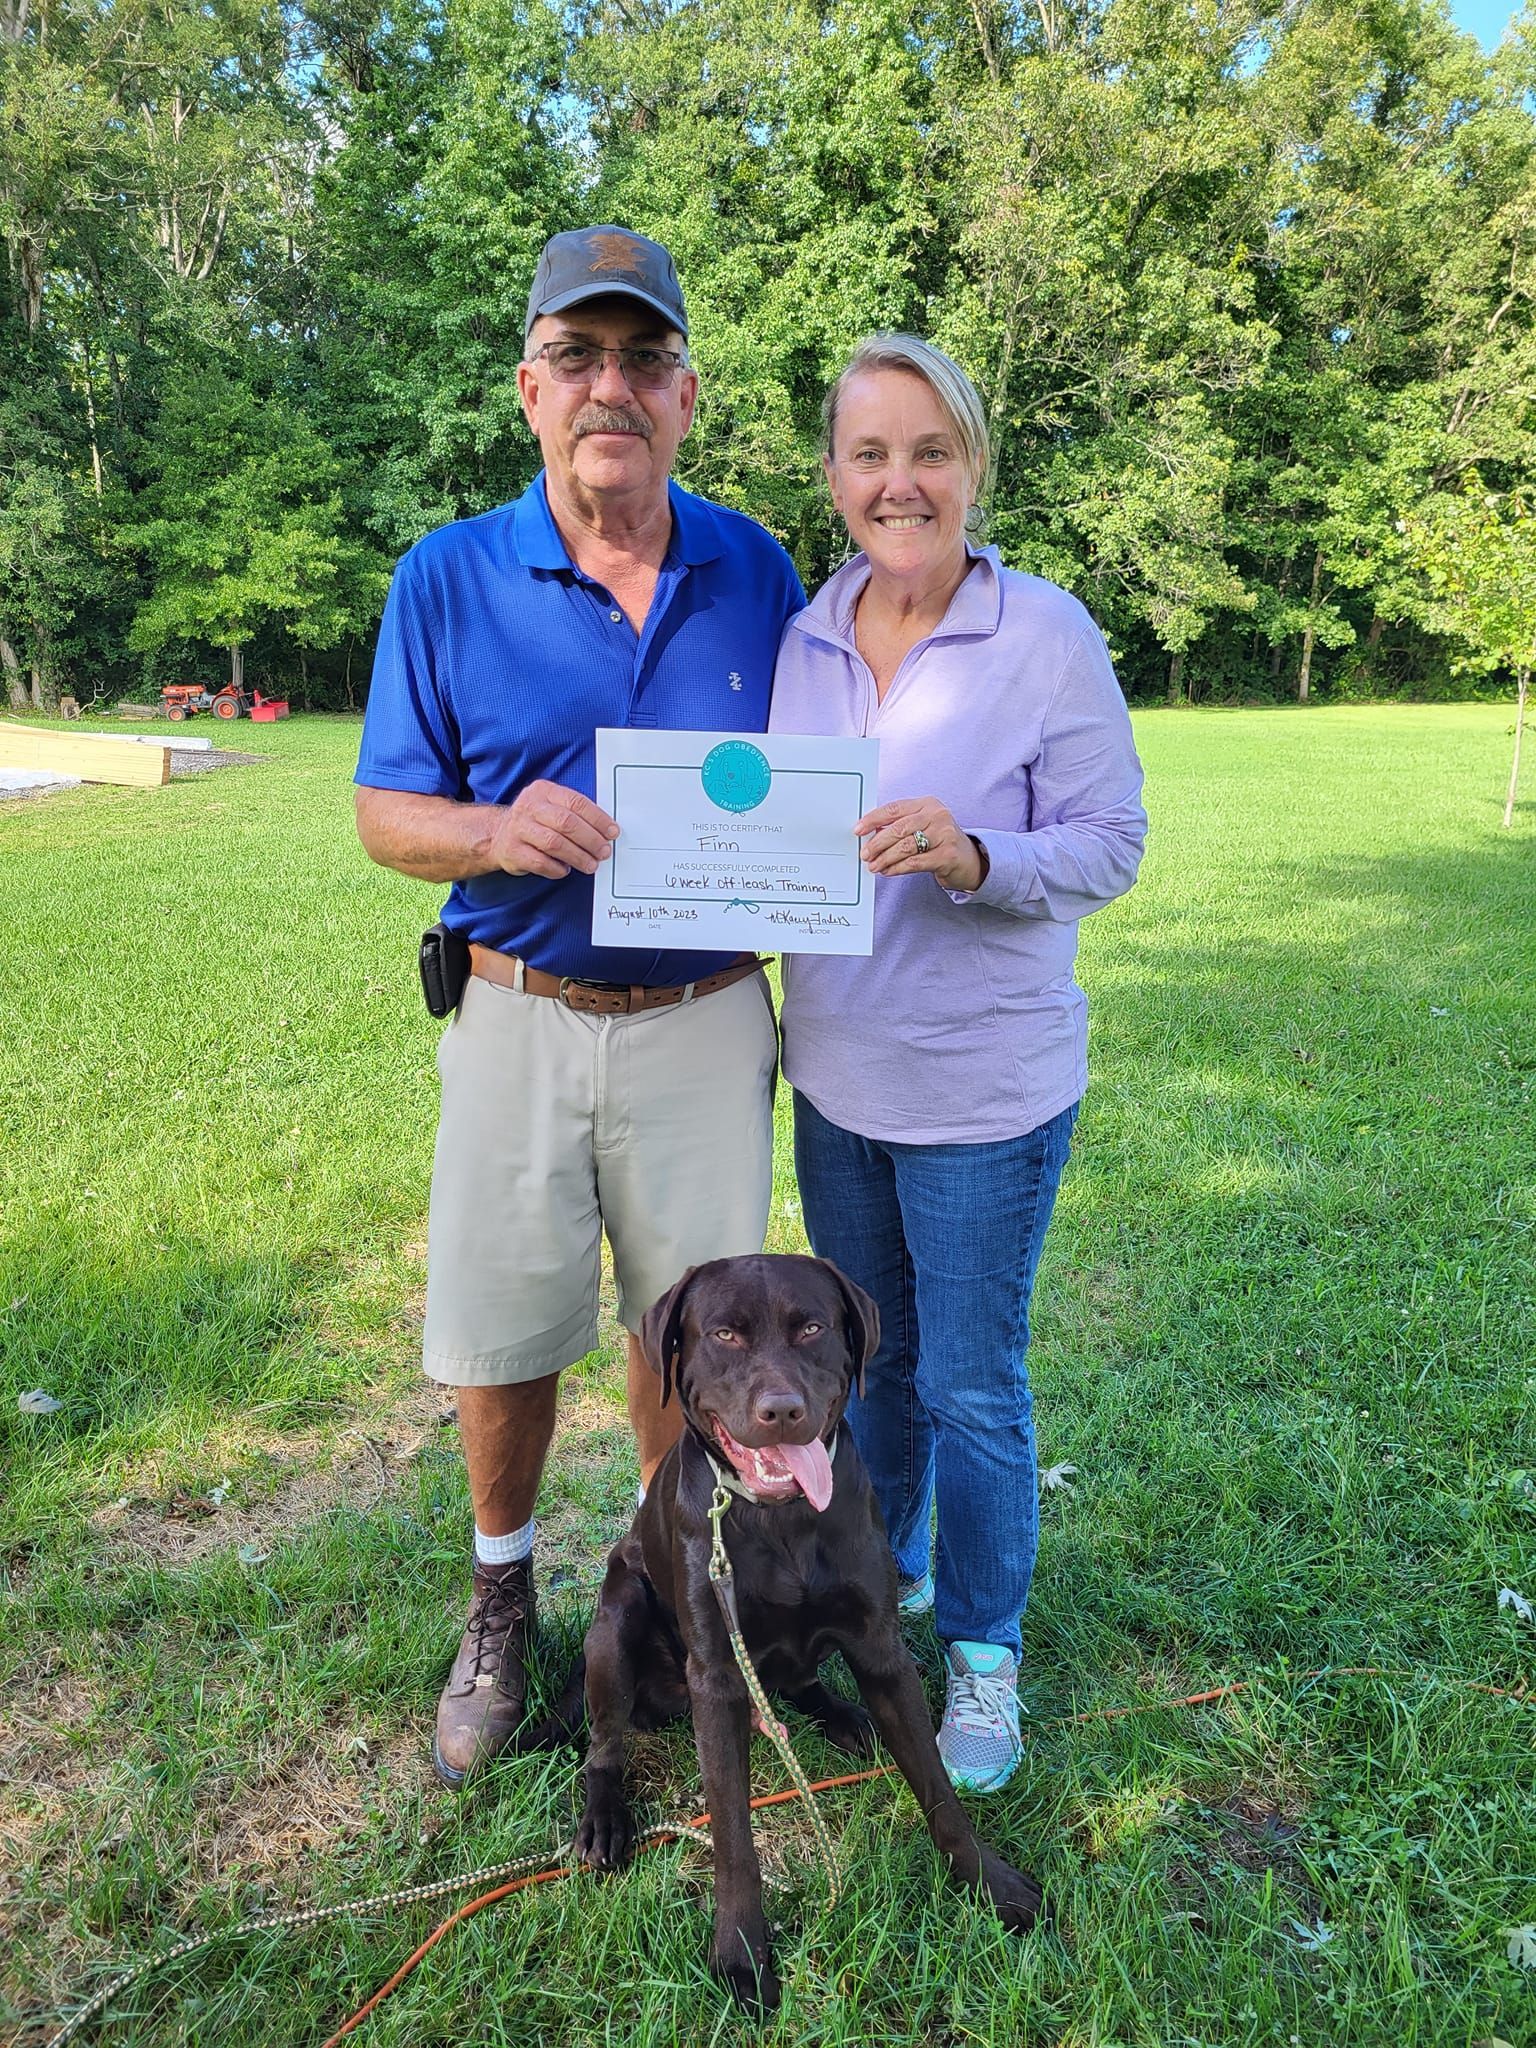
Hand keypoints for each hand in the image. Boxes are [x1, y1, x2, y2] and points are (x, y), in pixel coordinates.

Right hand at [487, 780, 618, 878]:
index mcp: (543, 791)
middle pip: (566, 823)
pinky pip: (541, 862)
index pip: (576, 802)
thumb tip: (607, 831)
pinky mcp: (513, 851)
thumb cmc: (535, 821)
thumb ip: (575, 814)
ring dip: (577, 856)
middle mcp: (529, 807)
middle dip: (590, 840)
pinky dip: (557, 868)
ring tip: (590, 864)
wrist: (497, 835)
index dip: (598, 819)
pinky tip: (565, 870)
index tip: (612, 833)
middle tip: (603, 852)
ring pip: (554, 843)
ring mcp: (519, 829)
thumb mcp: (552, 807)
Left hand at [856, 798, 983, 891]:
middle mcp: (938, 816)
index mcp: (927, 804)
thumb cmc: (939, 841)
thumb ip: (899, 826)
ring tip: (874, 865)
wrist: (968, 859)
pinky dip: (897, 868)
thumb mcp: (922, 826)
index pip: (895, 809)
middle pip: (899, 828)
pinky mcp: (947, 855)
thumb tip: (870, 835)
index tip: (858, 830)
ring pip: (905, 847)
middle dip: (878, 842)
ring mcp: (945, 835)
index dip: (874, 819)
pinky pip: (915, 862)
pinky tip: (888, 871)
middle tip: (865, 853)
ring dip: (885, 858)